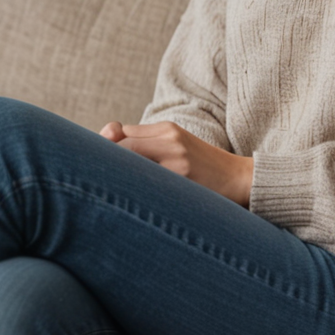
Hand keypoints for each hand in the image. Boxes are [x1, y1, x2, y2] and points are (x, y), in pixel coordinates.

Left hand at [99, 120, 253, 206]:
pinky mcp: (183, 176)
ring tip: (105, 196)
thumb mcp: (178, 148)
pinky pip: (147, 182)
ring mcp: (176, 157)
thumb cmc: (205, 168)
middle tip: (92, 184)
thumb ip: (149, 146)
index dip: (105, 150)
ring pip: (130, 161)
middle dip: (103, 163)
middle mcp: (169, 137)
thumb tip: (110, 148)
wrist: (242, 179)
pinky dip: (134, 191)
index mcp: (166, 128)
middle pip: (121, 145)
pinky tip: (129, 205)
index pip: (122, 133)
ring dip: (115, 178)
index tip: (94, 167)